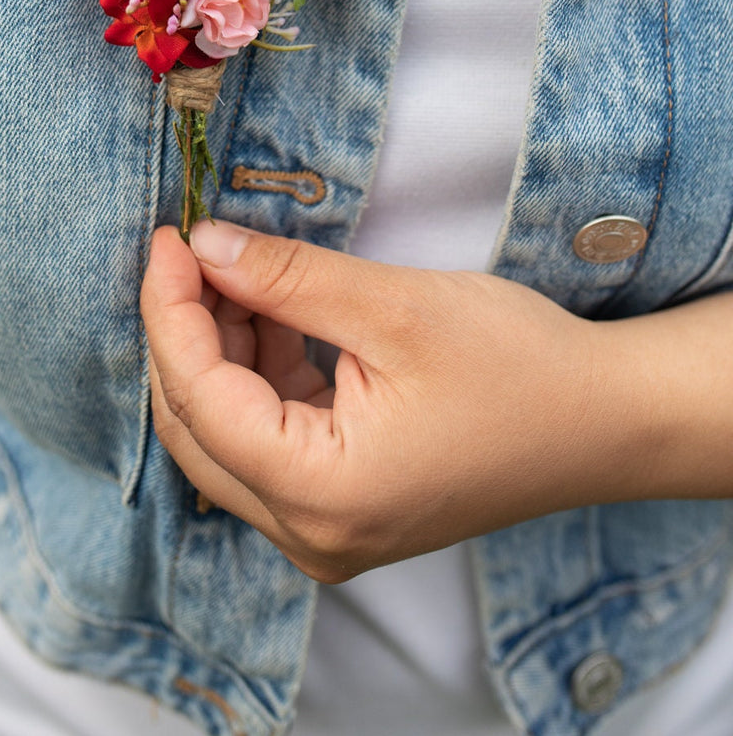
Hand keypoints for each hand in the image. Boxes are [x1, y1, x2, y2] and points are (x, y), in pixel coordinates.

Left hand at [140, 221, 659, 582]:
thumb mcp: (393, 306)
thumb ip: (286, 279)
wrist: (604, 422)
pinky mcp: (343, 508)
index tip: (168, 238)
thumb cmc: (516, 366)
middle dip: (185, 332)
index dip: (170, 312)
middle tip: (190, 248)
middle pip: (197, 428)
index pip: (200, 400)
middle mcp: (311, 534)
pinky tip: (272, 312)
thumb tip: (203, 246)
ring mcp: (326, 531)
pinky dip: (257, 373)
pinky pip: (266, 441)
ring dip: (220, 350)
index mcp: (322, 496)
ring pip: (225, 434)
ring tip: (237, 268)